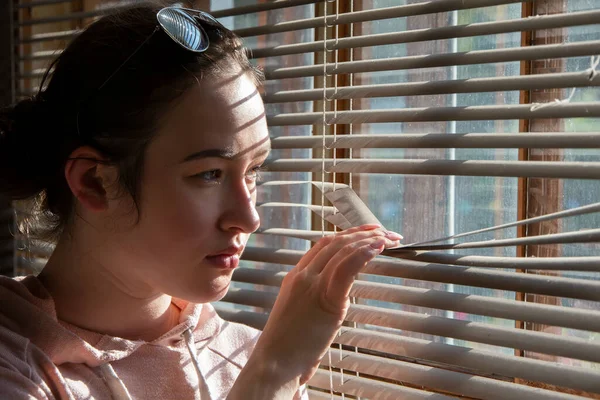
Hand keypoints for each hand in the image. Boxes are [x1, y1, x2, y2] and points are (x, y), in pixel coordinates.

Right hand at [246, 224, 401, 393]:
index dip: (347, 234)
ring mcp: (312, 284)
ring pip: (343, 250)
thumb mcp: (298, 315)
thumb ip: (315, 301)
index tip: (365, 232)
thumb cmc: (286, 348)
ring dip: (369, 240)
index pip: (323, 244)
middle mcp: (303, 275)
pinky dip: (364, 253)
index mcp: (295, 276)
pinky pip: (347, 267)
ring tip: (388, 238)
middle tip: (383, 231)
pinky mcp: (325, 298)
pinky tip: (378, 248)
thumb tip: (336, 300)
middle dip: (362, 233)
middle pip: (335, 242)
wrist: (274, 364)